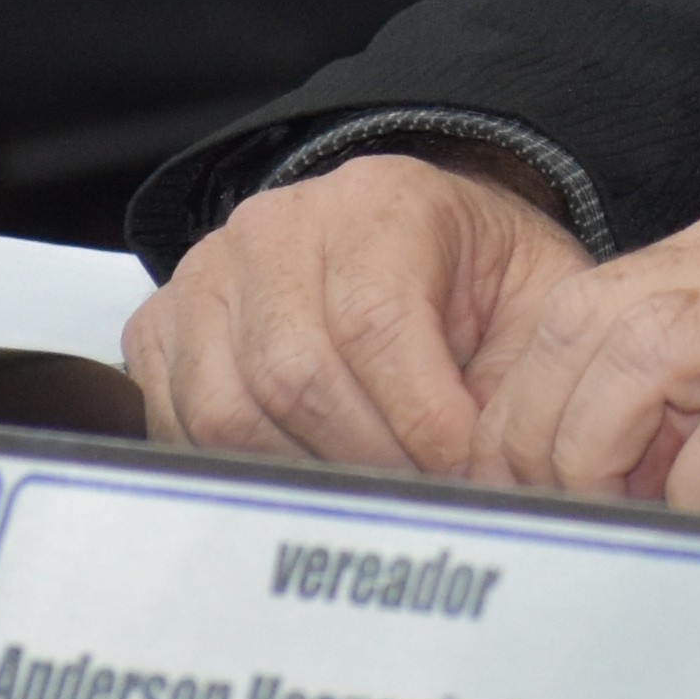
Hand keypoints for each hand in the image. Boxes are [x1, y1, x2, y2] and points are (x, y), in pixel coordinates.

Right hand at [122, 151, 590, 476]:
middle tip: (420, 497)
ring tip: (370, 490)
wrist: (416, 251)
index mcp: (378, 202)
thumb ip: (528, 375)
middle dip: (368, 461)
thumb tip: (502, 476)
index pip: (374, 323)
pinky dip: (243, 471)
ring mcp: (208, 275)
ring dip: (307, 473)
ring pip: (230, 412)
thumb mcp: (537, 302)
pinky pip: (181, 427)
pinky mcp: (162, 327)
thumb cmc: (477, 282)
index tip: (463, 474)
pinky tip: (308, 471)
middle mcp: (277, 226)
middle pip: (295, 375)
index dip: (421, 421)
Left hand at [462, 183, 699, 538]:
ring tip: (613, 516)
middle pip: (595, 320)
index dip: (530, 392)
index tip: (519, 472)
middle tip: (545, 508)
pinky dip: (698, 486)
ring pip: (643, 356)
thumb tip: (604, 437)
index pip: (591, 294)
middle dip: (541, 427)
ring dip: (599, 451)